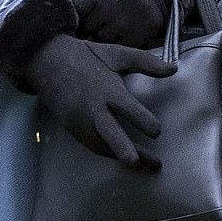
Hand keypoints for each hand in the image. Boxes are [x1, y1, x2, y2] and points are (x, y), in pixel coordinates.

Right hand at [26, 34, 175, 170]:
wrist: (47, 61)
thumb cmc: (87, 56)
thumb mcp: (117, 54)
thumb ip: (146, 62)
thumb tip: (174, 69)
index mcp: (107, 89)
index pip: (128, 109)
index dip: (144, 121)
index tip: (157, 131)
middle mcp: (94, 108)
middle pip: (111, 135)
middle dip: (125, 151)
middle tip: (141, 164)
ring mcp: (81, 121)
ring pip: (104, 146)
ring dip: (124, 157)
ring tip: (147, 166)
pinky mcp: (74, 128)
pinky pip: (94, 146)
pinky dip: (109, 153)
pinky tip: (125, 157)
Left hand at [69, 0, 193, 47]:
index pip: (75, 9)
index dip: (72, 16)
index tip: (75, 17)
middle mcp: (117, 0)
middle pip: (87, 27)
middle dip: (87, 26)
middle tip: (94, 20)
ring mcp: (130, 19)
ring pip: (102, 39)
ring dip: (102, 35)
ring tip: (109, 24)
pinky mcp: (143, 32)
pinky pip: (120, 46)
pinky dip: (118, 42)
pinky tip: (122, 30)